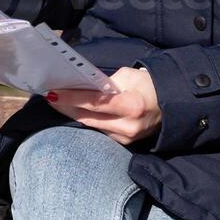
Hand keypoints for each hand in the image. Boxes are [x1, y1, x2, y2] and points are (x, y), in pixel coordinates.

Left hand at [45, 66, 161, 145]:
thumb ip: (106, 83)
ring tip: (58, 104)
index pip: (95, 103)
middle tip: (49, 99)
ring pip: (92, 126)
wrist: (170, 103)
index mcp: (131, 105)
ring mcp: (126, 138)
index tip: (53, 93)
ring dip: (73, 115)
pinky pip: (100, 131)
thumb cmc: (148, 84)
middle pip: (88, 118)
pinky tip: (75, 113)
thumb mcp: (128, 76)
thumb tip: (83, 86)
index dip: (72, 98)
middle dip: (66, 108)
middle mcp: (128, 126)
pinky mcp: (125, 143)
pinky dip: (86, 121)